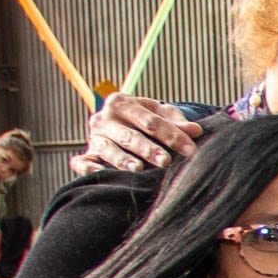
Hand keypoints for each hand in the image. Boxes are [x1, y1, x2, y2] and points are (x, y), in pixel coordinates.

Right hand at [75, 96, 201, 174]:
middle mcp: (104, 119)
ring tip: (137, 169)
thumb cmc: (145, 119)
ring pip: (108, 149)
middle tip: (165, 161)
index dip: (172, 135)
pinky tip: (101, 174)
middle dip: (148, 149)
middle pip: (129, 136)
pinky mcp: (87, 154)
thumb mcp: (160, 114)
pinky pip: (82, 163)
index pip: (150, 121)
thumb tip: (196, 131)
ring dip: (122, 160)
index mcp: (122, 103)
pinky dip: (89, 169)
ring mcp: (94, 137)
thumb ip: (177, 122)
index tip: (190, 150)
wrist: (119, 123)